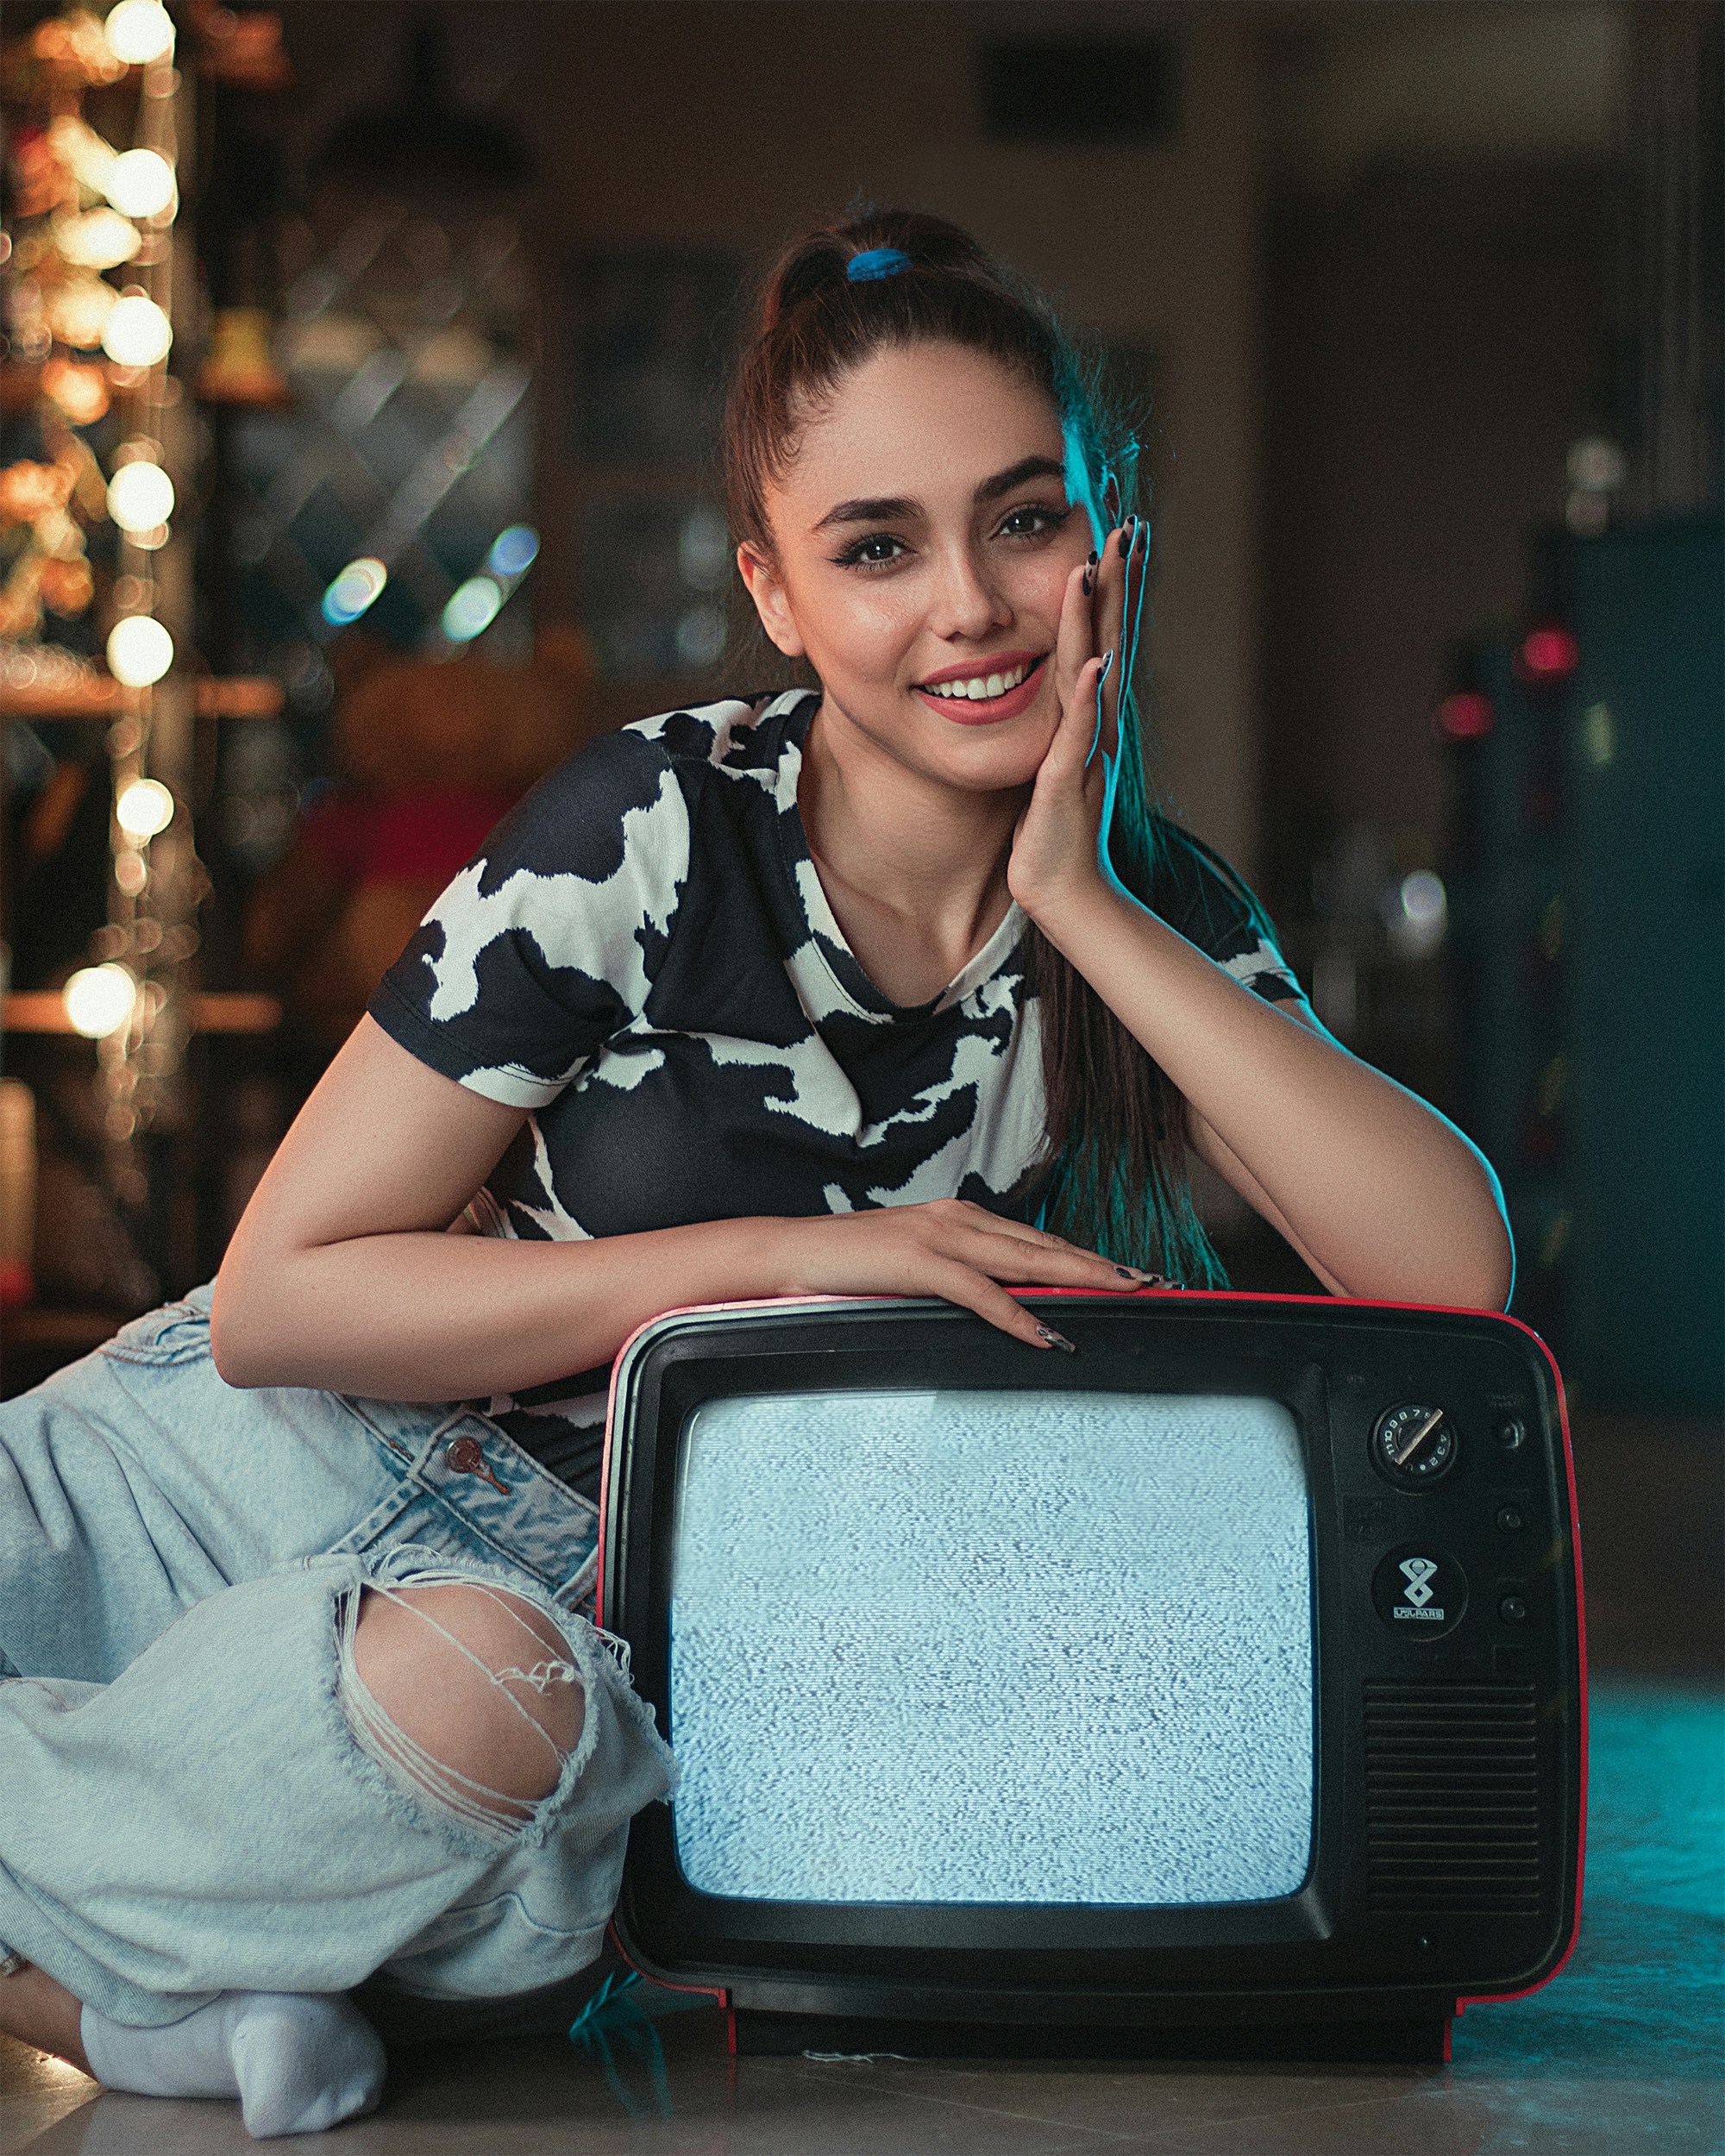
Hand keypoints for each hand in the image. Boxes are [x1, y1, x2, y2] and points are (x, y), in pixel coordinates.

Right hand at [765, 1198, 1156, 1347]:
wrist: (791, 1255)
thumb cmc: (849, 1268)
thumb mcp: (914, 1268)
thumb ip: (957, 1277)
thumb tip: (1002, 1303)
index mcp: (958, 1217)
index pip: (1034, 1240)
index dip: (1082, 1256)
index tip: (1122, 1272)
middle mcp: (958, 1217)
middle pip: (1043, 1245)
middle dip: (1098, 1264)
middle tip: (1147, 1281)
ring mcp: (940, 1235)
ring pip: (1025, 1259)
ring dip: (1077, 1278)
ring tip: (1119, 1294)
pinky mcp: (920, 1261)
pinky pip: (980, 1292)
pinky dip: (1016, 1314)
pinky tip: (1045, 1331)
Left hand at [1007, 517, 1146, 921]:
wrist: (1063, 891)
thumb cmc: (1052, 832)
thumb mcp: (1051, 764)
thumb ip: (1058, 724)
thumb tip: (1061, 687)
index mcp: (1089, 716)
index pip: (1103, 639)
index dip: (1111, 590)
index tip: (1118, 536)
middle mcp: (1097, 725)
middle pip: (1110, 641)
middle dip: (1117, 586)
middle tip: (1128, 527)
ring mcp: (1087, 750)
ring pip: (1093, 672)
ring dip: (1095, 622)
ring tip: (1096, 569)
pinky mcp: (1068, 782)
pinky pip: (1079, 732)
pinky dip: (1088, 698)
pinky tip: (1094, 665)